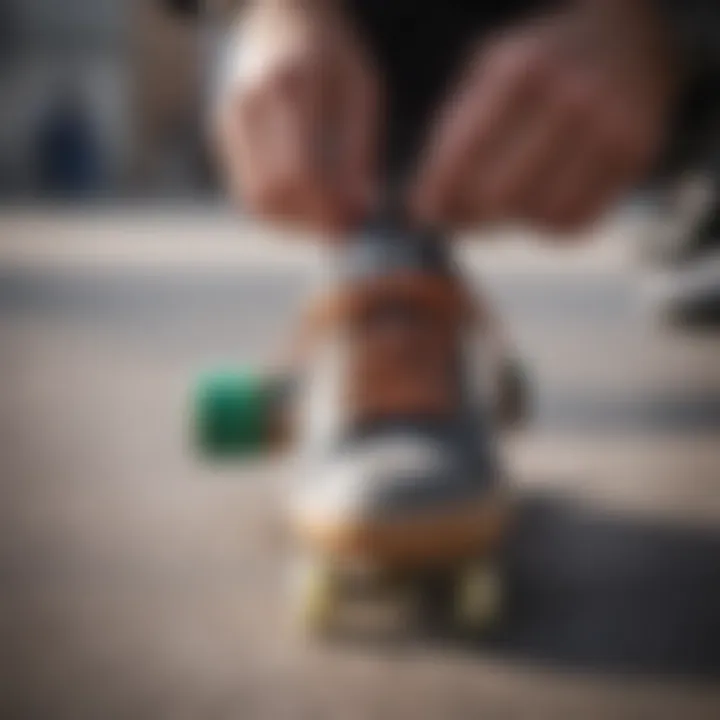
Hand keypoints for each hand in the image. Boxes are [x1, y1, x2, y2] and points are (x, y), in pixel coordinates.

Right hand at [214, 0, 378, 234]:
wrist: (282, 19)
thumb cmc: (333, 57)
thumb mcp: (360, 92)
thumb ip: (359, 152)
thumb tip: (359, 210)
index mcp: (292, 87)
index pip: (304, 174)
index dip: (331, 208)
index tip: (357, 220)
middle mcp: (252, 105)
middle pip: (276, 194)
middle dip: (314, 221)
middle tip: (344, 225)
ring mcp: (231, 120)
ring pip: (258, 201)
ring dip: (295, 222)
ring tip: (327, 216)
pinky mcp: (224, 133)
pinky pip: (248, 192)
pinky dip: (279, 211)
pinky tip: (306, 206)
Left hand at [411, 0, 679, 233]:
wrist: (630, 39)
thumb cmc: (539, 71)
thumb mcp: (489, 78)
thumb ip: (453, 141)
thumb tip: (428, 214)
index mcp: (518, 71)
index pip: (462, 158)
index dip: (437, 197)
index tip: (427, 211)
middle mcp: (568, 96)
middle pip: (498, 196)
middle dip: (471, 217)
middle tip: (464, 217)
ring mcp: (609, 125)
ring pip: (538, 217)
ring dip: (512, 222)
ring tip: (505, 203)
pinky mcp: (636, 154)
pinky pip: (575, 224)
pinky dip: (547, 227)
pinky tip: (540, 204)